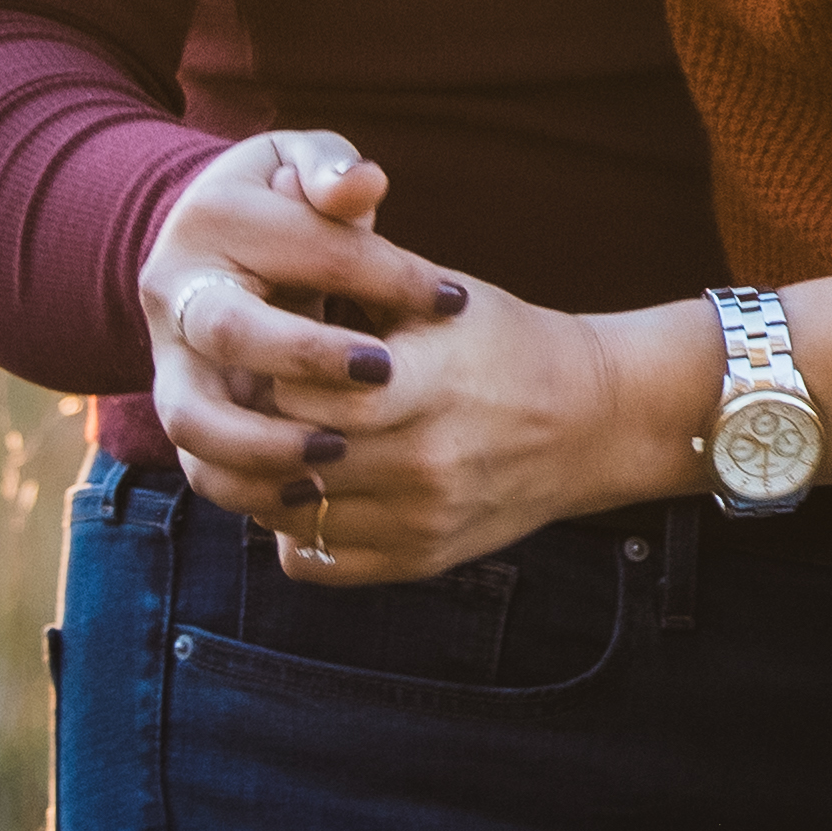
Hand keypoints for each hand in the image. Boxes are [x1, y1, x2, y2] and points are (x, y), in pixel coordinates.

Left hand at [147, 133, 721, 578]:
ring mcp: (423, 519)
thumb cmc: (504, 343)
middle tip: (239, 394)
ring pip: (290, 514)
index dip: (273, 366)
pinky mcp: (419, 559)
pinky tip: (301, 486)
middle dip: (255, 423)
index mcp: (432, 382)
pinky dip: (292, 528)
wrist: (592, 420)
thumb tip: (265, 269)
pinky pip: (315, 561)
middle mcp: (428, 461)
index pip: (305, 389)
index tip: (264, 348)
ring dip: (263, 478)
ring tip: (261, 438)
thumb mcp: (441, 297)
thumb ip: (358, 283)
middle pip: (292, 454)